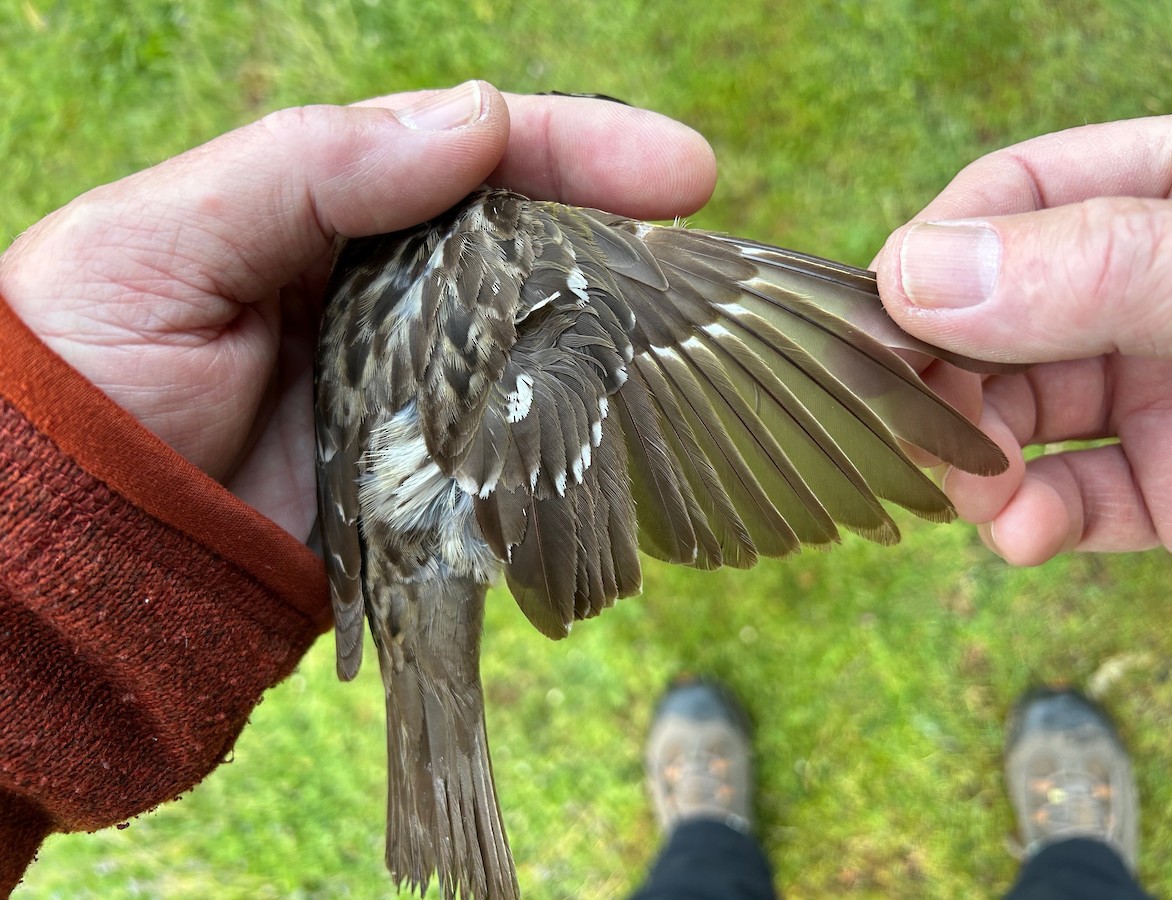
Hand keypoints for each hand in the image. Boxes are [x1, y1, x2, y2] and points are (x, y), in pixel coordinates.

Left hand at [0, 82, 716, 541]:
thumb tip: (475, 118)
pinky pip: (511, 445)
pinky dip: (571, 435)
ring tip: (700, 341)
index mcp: (325, 214)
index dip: (577, 149)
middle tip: (712, 265)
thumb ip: (306, 168)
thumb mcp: (159, 240)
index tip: (681, 170)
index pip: (469, 156)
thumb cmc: (85, 381)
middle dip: (622, 241)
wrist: (70, 558)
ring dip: (613, 336)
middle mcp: (382, 295)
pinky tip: (630, 426)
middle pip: (523, 245)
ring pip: (533, 342)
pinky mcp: (424, 480)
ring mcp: (410, 390)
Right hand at [874, 115, 1171, 565]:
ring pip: (1018, 414)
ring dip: (973, 458)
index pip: (1016, 196)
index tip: (883, 319)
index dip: (939, 254)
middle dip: (941, 378)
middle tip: (907, 427)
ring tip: (973, 494)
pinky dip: (1034, 523)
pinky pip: (1077, 501)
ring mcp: (1161, 391)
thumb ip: (1095, 266)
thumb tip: (913, 277)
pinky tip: (1025, 535)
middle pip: (994, 317)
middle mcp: (1151, 292)